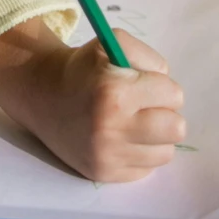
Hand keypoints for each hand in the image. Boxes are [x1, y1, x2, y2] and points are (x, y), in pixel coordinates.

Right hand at [0, 18, 185, 183]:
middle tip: (144, 107)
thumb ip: (148, 58)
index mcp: (114, 92)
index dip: (160, 86)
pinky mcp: (103, 174)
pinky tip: (121, 139)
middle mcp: (110, 128)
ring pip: (165, 153)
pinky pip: (146, 169)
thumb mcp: (112, 44)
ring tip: (133, 123)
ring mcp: (106, 155)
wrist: (42, 95)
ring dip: (155, 137)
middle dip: (165, 113)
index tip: (142, 84)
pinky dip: (140, 153)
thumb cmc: (83, 69)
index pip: (174, 95)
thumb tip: (170, 93)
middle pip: (176, 128)